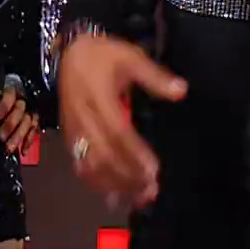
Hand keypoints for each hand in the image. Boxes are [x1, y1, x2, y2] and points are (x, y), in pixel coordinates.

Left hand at [0, 83, 38, 154]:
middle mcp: (20, 97)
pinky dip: (28, 141)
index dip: (5, 105)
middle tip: (2, 137)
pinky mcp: (33, 122)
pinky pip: (34, 130)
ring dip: (19, 135)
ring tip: (9, 147)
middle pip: (21, 109)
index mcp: (8, 88)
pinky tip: (23, 151)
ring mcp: (28, 110)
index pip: (10, 93)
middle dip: (11, 124)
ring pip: (28, 121)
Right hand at [57, 33, 185, 206]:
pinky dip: (96, 183)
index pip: (117, 131)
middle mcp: (84, 118)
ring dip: (113, 184)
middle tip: (151, 191)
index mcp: (99, 98)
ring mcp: (74, 130)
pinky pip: (80, 164)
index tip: (154, 170)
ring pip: (91, 164)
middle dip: (127, 176)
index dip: (134, 153)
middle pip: (104, 154)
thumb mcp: (130, 56)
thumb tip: (181, 91)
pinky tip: (112, 196)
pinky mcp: (70, 136)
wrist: (68, 51)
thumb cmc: (103, 55)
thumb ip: (154, 76)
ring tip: (137, 198)